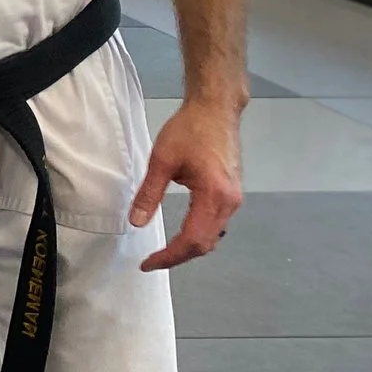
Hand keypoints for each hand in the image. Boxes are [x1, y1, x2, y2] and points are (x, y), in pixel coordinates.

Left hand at [131, 96, 243, 270]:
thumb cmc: (191, 129)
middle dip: (179, 257)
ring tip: (165, 251)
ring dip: (190, 247)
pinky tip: (183, 233)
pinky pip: (217, 224)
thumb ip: (149, 194)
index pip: (192, 240)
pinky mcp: (232, 193)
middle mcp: (230, 202)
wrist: (217, 109)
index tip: (148, 263)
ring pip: (213, 236)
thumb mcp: (162, 160)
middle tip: (153, 260)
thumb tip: (137, 222)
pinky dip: (200, 234)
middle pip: (205, 243)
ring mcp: (234, 198)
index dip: (169, 256)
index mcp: (214, 196)